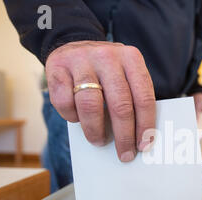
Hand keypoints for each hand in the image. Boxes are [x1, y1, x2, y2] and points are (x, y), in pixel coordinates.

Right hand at [45, 41, 155, 161]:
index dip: (145, 125)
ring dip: (96, 130)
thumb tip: (138, 137)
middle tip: (124, 153)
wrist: (73, 44)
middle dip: (124, 136)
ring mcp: (80, 60)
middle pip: (120, 104)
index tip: (144, 145)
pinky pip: (65, 102)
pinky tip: (78, 119)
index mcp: (131, 58)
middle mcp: (107, 56)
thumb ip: (133, 98)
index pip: (144, 97)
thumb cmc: (106, 70)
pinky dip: (72, 117)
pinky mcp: (56, 67)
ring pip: (91, 105)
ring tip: (99, 141)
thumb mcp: (125, 74)